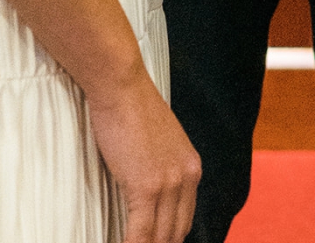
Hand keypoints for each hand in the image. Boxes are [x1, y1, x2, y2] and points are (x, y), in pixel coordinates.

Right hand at [87, 63, 200, 242]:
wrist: (122, 87)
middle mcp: (187, 177)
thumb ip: (163, 169)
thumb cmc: (132, 110)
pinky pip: (139, 234)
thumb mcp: (160, 142)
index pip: (184, 220)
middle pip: (175, 234)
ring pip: (159, 239)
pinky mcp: (147, 187)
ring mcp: (169, 184)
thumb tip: (150, 195)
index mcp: (192, 168)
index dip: (169, 240)